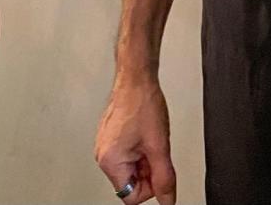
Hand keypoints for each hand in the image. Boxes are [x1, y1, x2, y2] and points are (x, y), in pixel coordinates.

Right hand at [95, 76, 176, 204]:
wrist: (136, 77)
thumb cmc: (142, 103)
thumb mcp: (159, 146)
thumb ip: (165, 178)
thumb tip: (167, 200)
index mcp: (110, 161)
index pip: (131, 197)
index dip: (150, 188)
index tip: (160, 174)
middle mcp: (102, 155)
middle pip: (130, 183)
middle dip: (148, 171)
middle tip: (157, 151)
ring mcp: (104, 144)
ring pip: (130, 168)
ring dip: (144, 159)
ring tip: (151, 138)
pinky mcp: (109, 136)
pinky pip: (126, 154)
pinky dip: (139, 149)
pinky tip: (145, 133)